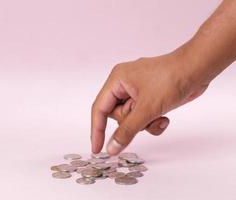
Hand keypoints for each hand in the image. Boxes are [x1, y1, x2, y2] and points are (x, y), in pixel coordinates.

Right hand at [91, 51, 208, 154]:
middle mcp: (123, 84)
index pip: (99, 109)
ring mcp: (137, 91)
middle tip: (145, 117)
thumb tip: (111, 148)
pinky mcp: (149, 97)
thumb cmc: (171, 79)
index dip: (96, 130)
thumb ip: (127, 130)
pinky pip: (142, 116)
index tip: (97, 149)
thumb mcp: (146, 109)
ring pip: (131, 118)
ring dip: (145, 123)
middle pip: (117, 116)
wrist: (198, 69)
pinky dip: (152, 121)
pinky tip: (164, 117)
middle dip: (132, 122)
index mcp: (116, 80)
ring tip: (158, 116)